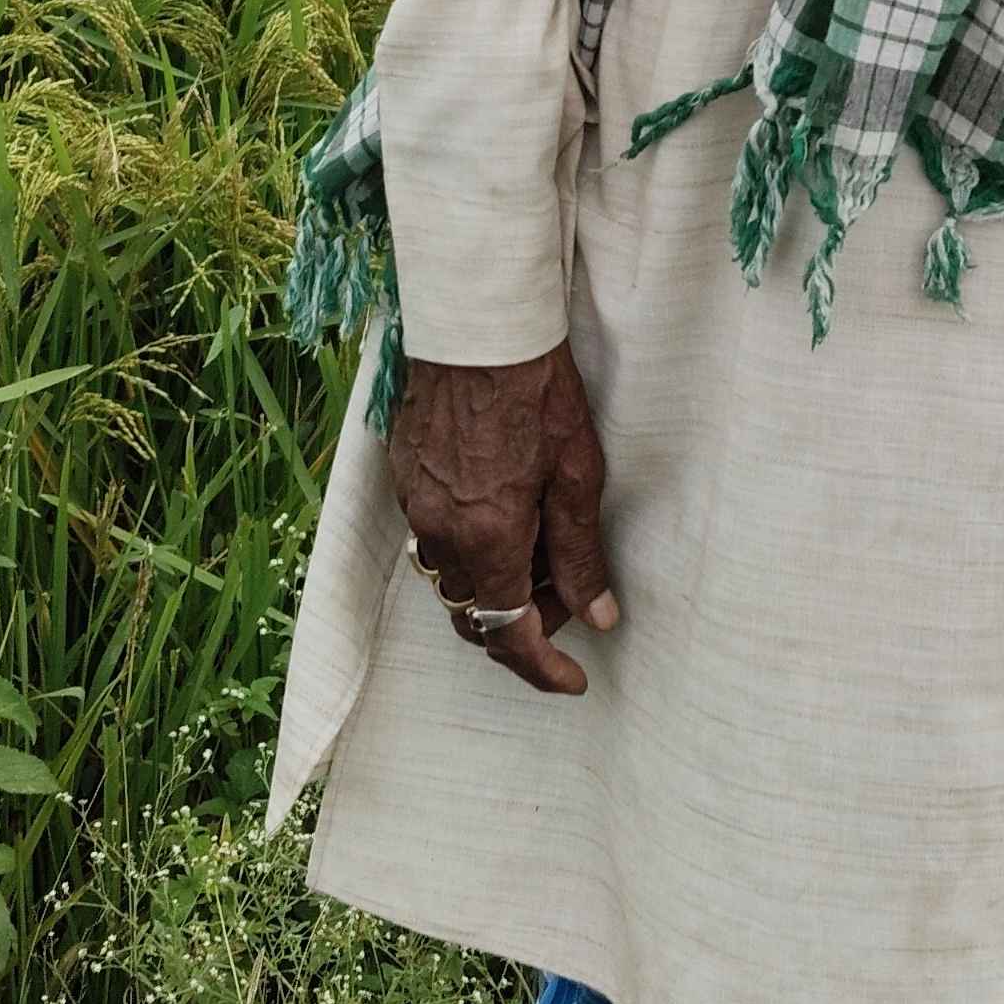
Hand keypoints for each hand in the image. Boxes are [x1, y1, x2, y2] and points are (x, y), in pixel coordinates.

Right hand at [385, 343, 619, 696]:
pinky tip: (509, 511)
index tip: (574, 679)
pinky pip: (434, 537)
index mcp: (486, 540)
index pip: (507, 637)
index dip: (542, 669)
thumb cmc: (538, 390)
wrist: (478, 323)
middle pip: (474, 614)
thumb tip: (598, 616)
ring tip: (544, 549)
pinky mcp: (405, 475)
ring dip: (495, 585)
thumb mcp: (577, 475)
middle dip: (524, 622)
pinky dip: (472, 546)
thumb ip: (581, 554)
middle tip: (572, 594)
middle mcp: (439, 532)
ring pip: (452, 577)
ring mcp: (414, 503)